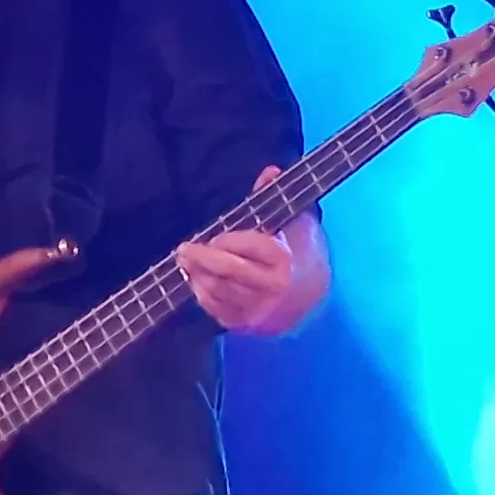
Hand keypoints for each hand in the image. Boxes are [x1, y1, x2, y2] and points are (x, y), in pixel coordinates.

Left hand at [178, 167, 330, 335]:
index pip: (248, 246)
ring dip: (197, 275)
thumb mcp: (295, 225)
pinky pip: (215, 308)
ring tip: (187, 263)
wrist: (312, 301)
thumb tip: (269, 171)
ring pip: (217, 289)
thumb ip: (277, 199)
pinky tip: (196, 281)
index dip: (226, 241)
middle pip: (227, 270)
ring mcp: (256, 307)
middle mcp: (270, 286)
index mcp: (283, 259)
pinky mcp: (244, 322)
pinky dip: (201, 293)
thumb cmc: (300, 256)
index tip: (214, 237)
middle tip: (183, 250)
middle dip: (201, 258)